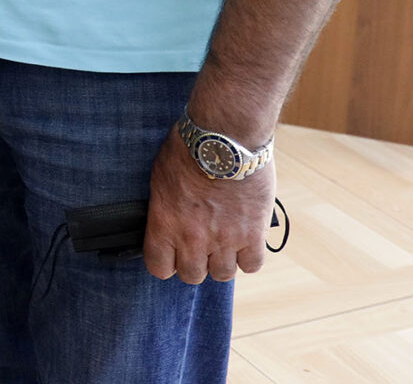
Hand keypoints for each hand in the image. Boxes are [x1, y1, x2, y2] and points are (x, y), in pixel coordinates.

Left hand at [142, 124, 276, 283]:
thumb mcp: (160, 176)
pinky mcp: (253, 234)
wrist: (225, 138)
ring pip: (223, 274)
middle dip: (194, 264)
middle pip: (192, 275)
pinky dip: (248, 257)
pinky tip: (244, 241)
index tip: (171, 256)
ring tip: (222, 243)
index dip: (165, 263)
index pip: (159, 266)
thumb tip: (166, 221)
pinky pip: (252, 264)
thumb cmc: (188, 149)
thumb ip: (164, 207)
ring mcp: (225, 239)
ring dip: (221, 262)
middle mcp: (193, 237)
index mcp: (165, 222)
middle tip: (199, 247)